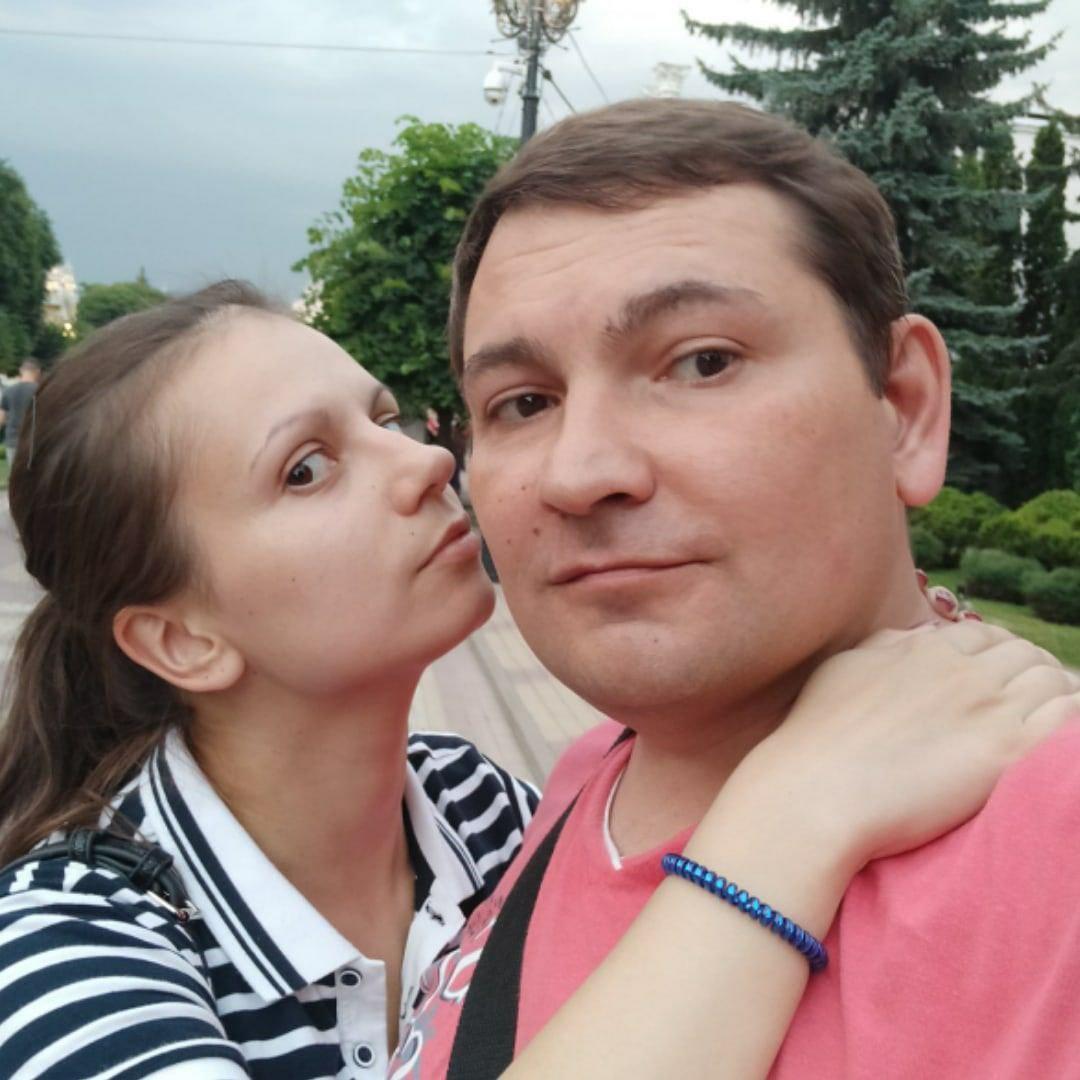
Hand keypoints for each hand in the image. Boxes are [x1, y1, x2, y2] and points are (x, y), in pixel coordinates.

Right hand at [732, 621, 1077, 879]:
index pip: (987, 636)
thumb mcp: (845, 668)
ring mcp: (987, 710)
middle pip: (1026, 657)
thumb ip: (887, 646)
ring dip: (1060, 695)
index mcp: (926, 650)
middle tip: (1035, 699)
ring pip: (1053, 684)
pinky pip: (1066, 722)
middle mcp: (963, 672)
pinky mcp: (1005, 754)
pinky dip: (1071, 720)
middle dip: (1036, 672)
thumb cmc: (818, 736)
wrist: (816, 791)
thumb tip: (917, 638)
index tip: (1003, 675)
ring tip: (1053, 719)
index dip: (1002, 653)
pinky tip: (1062, 741)